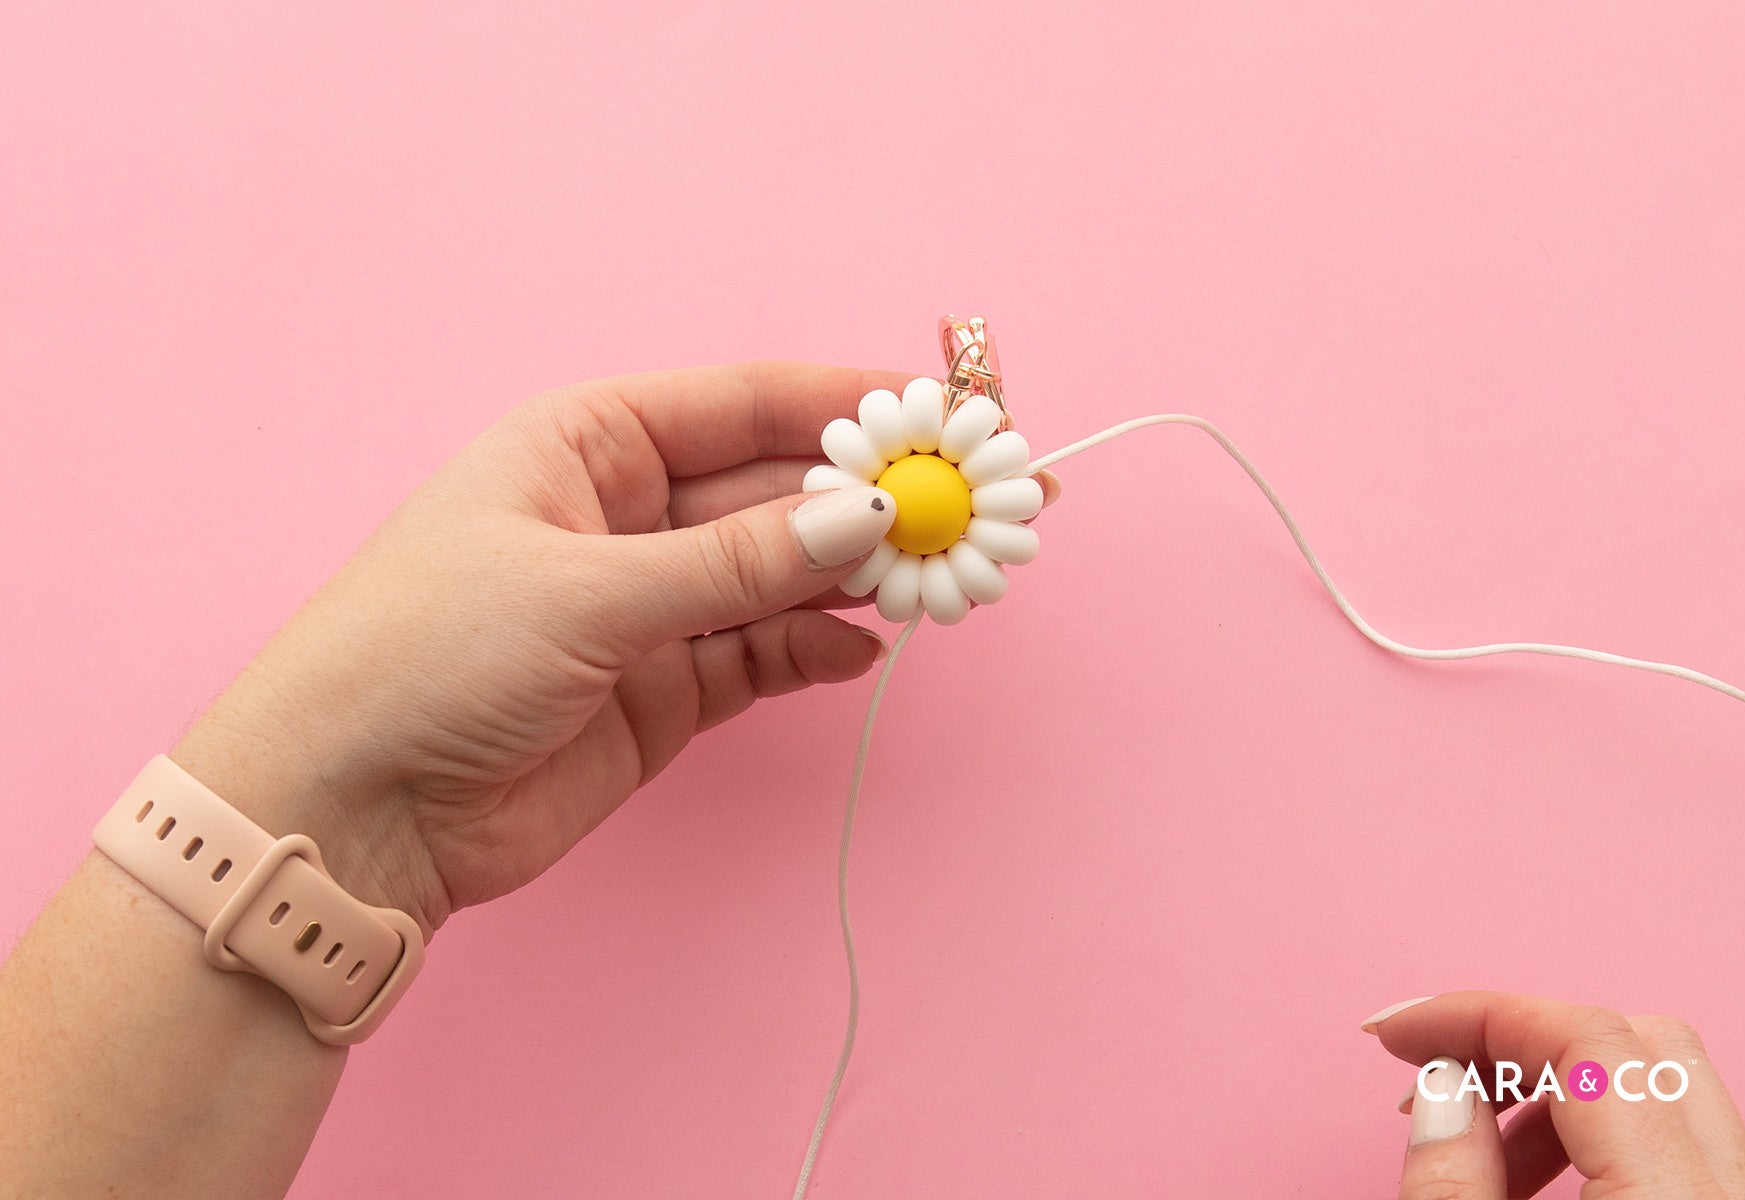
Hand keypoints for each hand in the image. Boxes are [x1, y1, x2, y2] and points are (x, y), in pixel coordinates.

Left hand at [170, 362, 937, 934]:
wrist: (349, 812)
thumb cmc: (426, 655)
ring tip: (943, 580)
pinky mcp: (664, 690)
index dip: (849, 404)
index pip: (745, 403)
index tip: (946, 413)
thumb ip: (735, 563)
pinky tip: (867, 646)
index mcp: (588, 442)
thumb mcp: (586, 591)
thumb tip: (863, 515)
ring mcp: (649, 604)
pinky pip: (764, 654)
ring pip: (783, 574)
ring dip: (859, 578)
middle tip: (975, 506)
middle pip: (778, 489)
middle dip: (873, 497)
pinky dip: (817, 650)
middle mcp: (626, 513)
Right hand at [1365, 992, 1744, 1198]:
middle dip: (1520, 1042)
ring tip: (1470, 1148)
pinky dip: (1600, 1142)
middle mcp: (1733, 1197)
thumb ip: (1453, 1179)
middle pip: (1641, 1046)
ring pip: (1666, 1098)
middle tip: (1431, 1074)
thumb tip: (1440, 1087)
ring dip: (1556, 1095)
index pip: (1586, 1040)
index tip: (1396, 1032)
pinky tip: (1528, 1184)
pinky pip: (1681, 1152)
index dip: (1475, 1015)